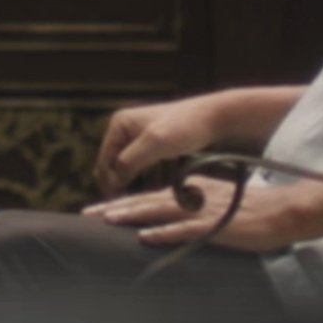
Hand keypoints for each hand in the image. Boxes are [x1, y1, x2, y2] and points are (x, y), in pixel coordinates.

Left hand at [86, 169, 296, 254]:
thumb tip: (165, 218)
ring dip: (132, 216)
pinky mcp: (215, 226)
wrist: (281, 212)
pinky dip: (164, 232)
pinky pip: (184, 230)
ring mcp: (202, 211)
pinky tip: (145, 236)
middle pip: (146, 201)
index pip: (148, 196)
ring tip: (107, 220)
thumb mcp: (214, 203)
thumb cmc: (249, 210)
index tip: (97, 211)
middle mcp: (191, 198)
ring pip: (159, 212)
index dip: (122, 203)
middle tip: (87, 215)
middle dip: (115, 208)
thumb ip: (191, 206)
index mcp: (190, 192)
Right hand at [96, 95, 221, 194]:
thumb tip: (113, 181)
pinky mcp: (156, 145)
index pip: (105, 161)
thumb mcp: (154, 144)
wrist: (217, 118)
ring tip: (153, 191)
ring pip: (131, 169)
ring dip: (139, 182)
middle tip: (138, 201)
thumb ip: (129, 162)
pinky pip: (145, 167)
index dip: (110, 183)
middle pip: (115, 166)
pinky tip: (163, 183)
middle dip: (125, 183)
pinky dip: (151, 177)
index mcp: (119, 124)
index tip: (122, 203)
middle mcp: (126, 129)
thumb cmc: (186, 127)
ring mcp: (140, 137)